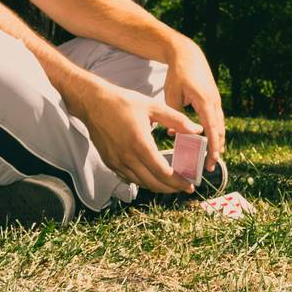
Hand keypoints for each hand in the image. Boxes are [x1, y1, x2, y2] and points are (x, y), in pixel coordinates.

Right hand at [76, 78, 197, 193]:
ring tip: (171, 184)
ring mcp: (117, 162)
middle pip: (153, 183)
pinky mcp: (110, 162)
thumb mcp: (154, 107)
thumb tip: (197, 130)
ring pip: (140, 183)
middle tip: (184, 187)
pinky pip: (129, 178)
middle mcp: (127, 157)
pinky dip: (143, 181)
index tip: (189, 185)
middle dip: (171, 189)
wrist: (94, 103)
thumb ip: (177, 120)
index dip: (178, 182)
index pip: (163, 172)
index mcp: (140, 144)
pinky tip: (151, 177)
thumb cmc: (124, 102)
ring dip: (157, 186)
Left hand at [164, 38, 226, 172]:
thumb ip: (175, 116)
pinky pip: (217, 118)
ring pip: (220, 125)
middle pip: (219, 129)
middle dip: (217, 149)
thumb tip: (174, 134)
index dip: (213, 145)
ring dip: (218, 141)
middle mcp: (213, 101)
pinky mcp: (213, 98)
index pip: (212, 128)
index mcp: (204, 101)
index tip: (212, 159)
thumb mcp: (172, 95)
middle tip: (211, 166)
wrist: (188, 55)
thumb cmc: (178, 74)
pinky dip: (216, 131)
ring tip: (213, 157)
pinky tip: (212, 140)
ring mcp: (215, 99)